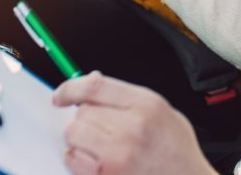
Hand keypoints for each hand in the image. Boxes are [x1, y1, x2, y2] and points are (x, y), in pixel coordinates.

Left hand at [53, 72, 215, 174]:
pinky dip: (76, 158)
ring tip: (96, 143)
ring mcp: (118, 154)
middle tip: (97, 126)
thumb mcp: (165, 112)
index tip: (62, 94)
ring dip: (79, 137)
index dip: (71, 88)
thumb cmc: (178, 152)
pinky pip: (72, 158)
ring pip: (74, 133)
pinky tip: (93, 159)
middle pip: (82, 110)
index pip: (95, 86)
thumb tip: (94, 81)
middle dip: (84, 117)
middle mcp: (132, 127)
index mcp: (147, 105)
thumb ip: (130, 96)